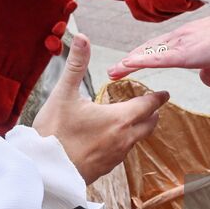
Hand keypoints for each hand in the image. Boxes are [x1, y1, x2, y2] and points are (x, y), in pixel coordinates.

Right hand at [33, 36, 168, 183]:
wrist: (44, 171)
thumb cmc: (53, 133)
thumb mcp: (64, 94)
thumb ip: (76, 64)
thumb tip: (82, 37)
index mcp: (118, 119)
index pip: (148, 106)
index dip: (157, 98)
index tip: (165, 94)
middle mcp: (123, 139)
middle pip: (148, 125)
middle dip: (152, 114)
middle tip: (153, 107)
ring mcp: (115, 157)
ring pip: (135, 140)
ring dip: (137, 129)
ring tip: (131, 120)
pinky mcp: (105, 169)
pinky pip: (121, 153)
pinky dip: (123, 142)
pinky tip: (110, 139)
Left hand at [108, 9, 209, 85]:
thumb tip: (206, 82)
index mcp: (187, 37)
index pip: (159, 46)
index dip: (143, 54)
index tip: (130, 62)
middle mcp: (179, 37)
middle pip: (148, 49)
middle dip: (130, 59)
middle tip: (114, 70)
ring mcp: (180, 43)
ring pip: (148, 53)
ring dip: (129, 63)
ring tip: (113, 72)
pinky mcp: (184, 53)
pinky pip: (157, 58)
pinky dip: (140, 61)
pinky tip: (127, 64)